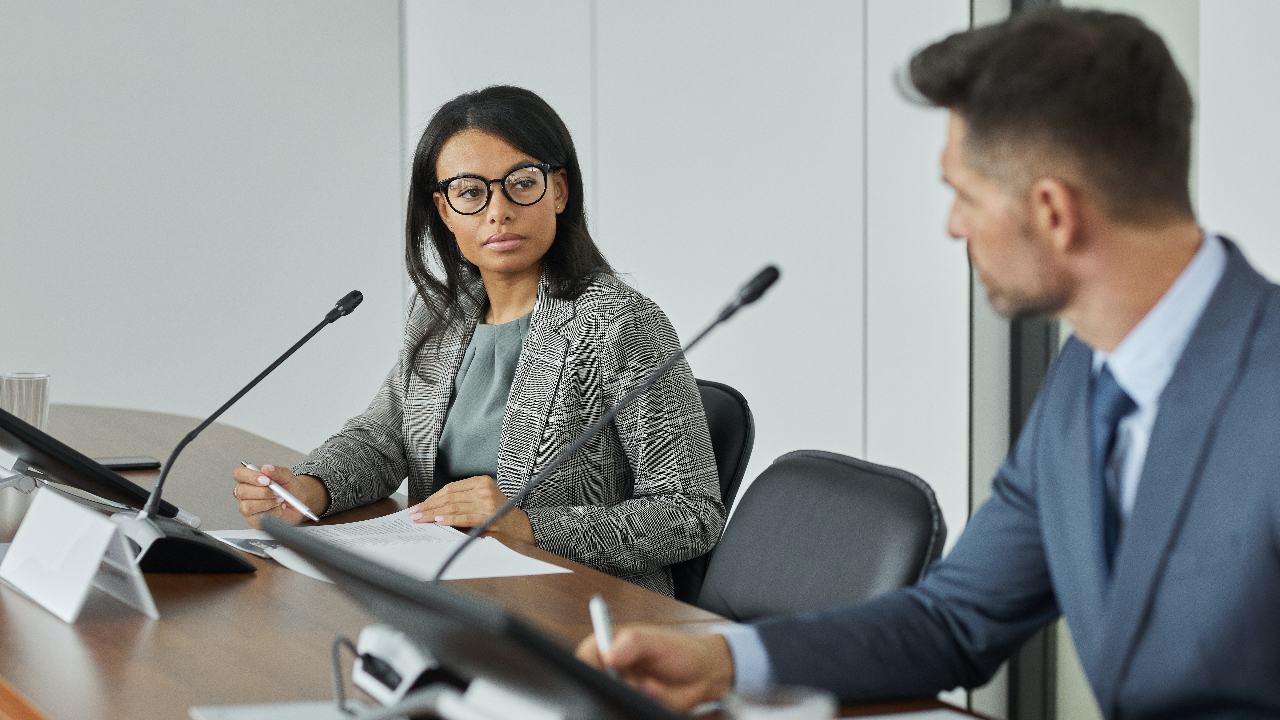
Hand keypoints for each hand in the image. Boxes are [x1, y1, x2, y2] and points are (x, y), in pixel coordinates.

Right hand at [231, 464, 328, 528]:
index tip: (266, 480)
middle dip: (263, 492)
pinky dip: (271, 513)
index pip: (239, 473)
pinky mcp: (252, 519)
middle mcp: (245, 491)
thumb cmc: (289, 487)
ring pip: (247, 506)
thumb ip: (277, 471)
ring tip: (279, 500)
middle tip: (277, 492)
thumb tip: (267, 468)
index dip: (250, 477)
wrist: (298, 501)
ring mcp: (247, 506)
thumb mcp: (287, 476)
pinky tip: (278, 509)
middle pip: (241, 491)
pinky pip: (256, 518)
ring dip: (267, 503)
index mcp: (249, 477)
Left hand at [411, 475, 533, 543]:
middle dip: (429, 506)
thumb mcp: (482, 499)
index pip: (451, 488)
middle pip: (450, 497)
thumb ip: (463, 500)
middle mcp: (484, 490)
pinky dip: (451, 519)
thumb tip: (433, 509)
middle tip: (414, 513)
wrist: (519, 526)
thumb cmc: (498, 513)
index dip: (433, 497)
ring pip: (454, 506)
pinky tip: (439, 521)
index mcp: (481, 481)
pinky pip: (464, 517)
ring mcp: (487, 502)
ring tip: (421, 518)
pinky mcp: (489, 516)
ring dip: (434, 514)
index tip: (420, 505)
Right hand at [575, 625, 734, 711]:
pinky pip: (626, 708)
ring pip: (611, 698)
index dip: (589, 665)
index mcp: (611, 644)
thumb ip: (633, 643)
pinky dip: (644, 704)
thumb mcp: (657, 641)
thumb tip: (610, 653)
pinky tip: (657, 695)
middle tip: (637, 682)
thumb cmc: (680, 650)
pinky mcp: (632, 703)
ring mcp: (621, 688)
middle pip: (595, 681)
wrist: (703, 675)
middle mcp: (612, 668)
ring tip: (654, 686)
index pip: (586, 655)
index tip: (607, 670)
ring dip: (633, 695)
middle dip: (616, 684)